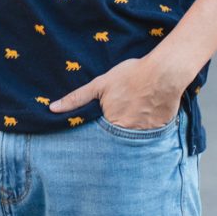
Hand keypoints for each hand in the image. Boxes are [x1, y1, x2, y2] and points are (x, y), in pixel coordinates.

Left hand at [49, 56, 182, 129]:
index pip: (99, 139)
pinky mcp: (160, 131)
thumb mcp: (100, 85)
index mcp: (111, 125)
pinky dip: (147, 130)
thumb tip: (52, 109)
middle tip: (118, 127)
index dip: (99, 137)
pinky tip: (148, 118)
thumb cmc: (131, 76)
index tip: (99, 132)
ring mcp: (145, 135)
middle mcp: (127, 134)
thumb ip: (76, 98)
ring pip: (134, 140)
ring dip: (132, 134)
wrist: (163, 73)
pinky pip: (151, 137)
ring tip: (134, 120)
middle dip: (115, 138)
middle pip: (117, 142)